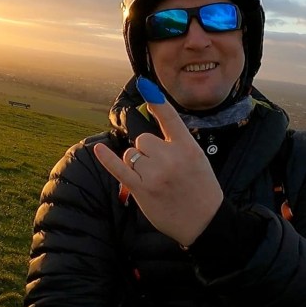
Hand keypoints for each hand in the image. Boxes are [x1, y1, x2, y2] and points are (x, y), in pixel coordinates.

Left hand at [93, 77, 223, 246]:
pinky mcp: (143, 190)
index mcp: (188, 148)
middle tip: (163, 170)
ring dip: (137, 164)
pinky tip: (99, 150)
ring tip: (156, 180)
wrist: (206, 222)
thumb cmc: (201, 188)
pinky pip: (120, 170)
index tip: (144, 84)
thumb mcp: (197, 158)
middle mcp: (171, 158)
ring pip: (131, 155)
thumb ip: (176, 143)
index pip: (170, 118)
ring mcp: (156, 175)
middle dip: (147, 151)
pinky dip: (107, 159)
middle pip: (143, 140)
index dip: (156, 101)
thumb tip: (149, 132)